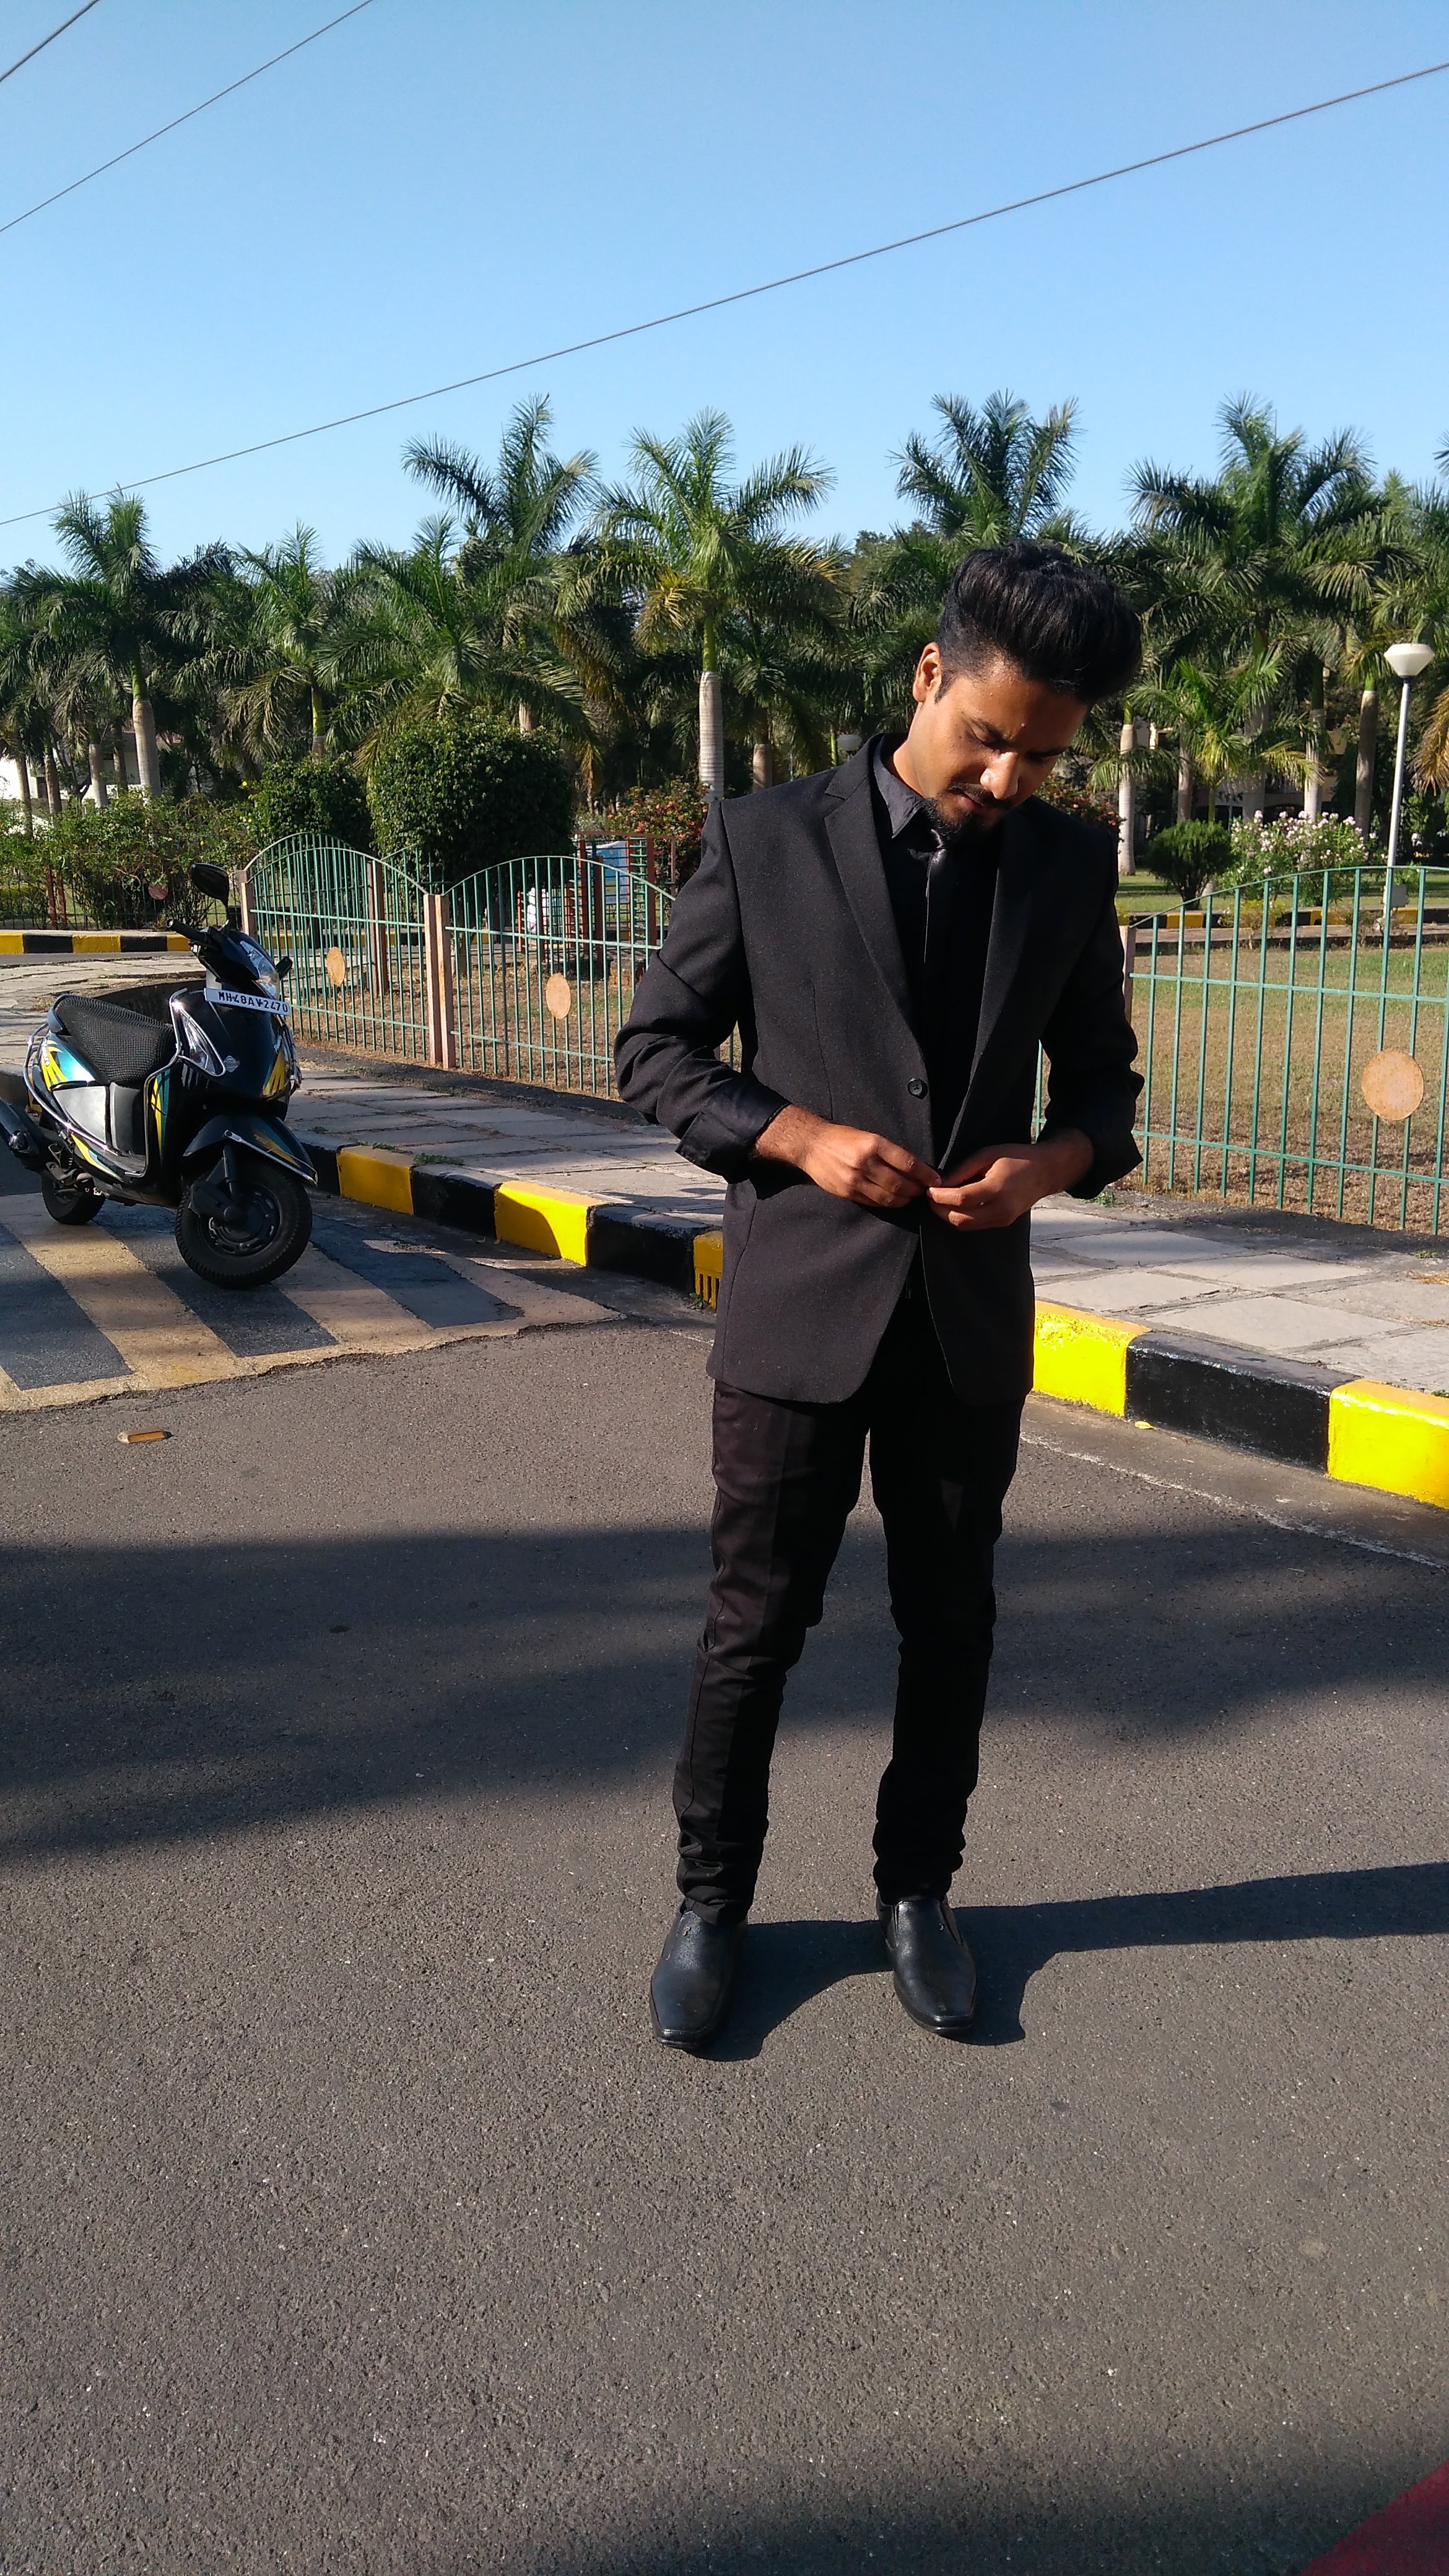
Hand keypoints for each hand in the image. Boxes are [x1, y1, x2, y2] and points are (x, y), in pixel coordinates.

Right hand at [755, 1104, 936, 1207]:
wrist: (811, 1145)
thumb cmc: (843, 1138)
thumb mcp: (868, 1136)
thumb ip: (889, 1152)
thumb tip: (914, 1168)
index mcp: (873, 1144)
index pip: (908, 1163)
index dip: (925, 1175)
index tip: (936, 1180)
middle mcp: (865, 1163)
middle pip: (900, 1184)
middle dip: (916, 1190)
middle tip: (924, 1190)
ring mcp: (855, 1180)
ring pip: (889, 1197)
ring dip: (904, 1200)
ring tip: (911, 1197)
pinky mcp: (848, 1192)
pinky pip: (874, 1202)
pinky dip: (888, 1203)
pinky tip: (893, 1200)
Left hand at [926, 1130, 1093, 1230]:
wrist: (1045, 1172)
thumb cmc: (1016, 1157)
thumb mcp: (988, 1154)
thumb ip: (963, 1169)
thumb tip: (941, 1183)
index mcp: (998, 1188)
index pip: (961, 1199)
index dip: (940, 1196)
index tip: (929, 1189)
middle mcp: (1001, 1208)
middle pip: (960, 1219)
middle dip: (940, 1209)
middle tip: (931, 1197)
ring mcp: (1003, 1219)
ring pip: (965, 1226)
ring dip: (948, 1216)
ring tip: (940, 1201)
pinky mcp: (1002, 1223)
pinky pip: (974, 1226)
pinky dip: (960, 1218)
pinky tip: (954, 1206)